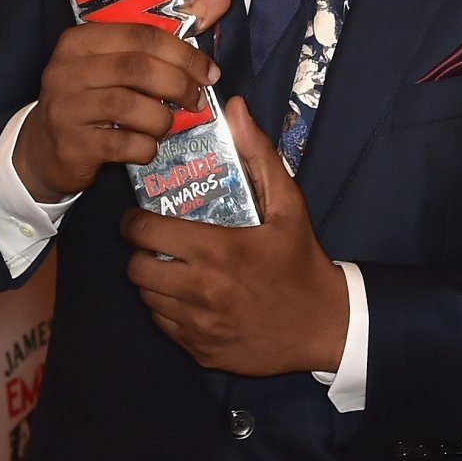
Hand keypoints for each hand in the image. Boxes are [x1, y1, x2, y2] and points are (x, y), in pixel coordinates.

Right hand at [14, 0, 228, 202]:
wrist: (45, 148)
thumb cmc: (93, 96)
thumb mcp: (121, 60)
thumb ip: (170, 30)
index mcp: (80, 41)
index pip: (141, 35)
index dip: (184, 52)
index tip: (209, 71)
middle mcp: (67, 70)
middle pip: (137, 68)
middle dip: (179, 84)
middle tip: (197, 99)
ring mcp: (65, 108)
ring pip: (129, 106)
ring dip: (162, 118)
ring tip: (168, 124)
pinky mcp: (71, 145)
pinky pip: (122, 144)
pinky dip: (146, 146)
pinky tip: (148, 145)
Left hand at [122, 98, 348, 374]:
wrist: (324, 326)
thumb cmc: (302, 262)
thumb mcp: (289, 206)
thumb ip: (258, 155)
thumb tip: (235, 109)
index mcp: (218, 250)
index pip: (145, 233)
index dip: (136, 223)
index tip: (145, 218)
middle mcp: (202, 291)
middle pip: (136, 268)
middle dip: (141, 252)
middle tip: (158, 245)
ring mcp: (198, 325)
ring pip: (147, 298)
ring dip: (154, 281)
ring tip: (174, 269)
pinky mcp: (199, 351)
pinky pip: (164, 325)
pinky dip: (168, 310)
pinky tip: (191, 298)